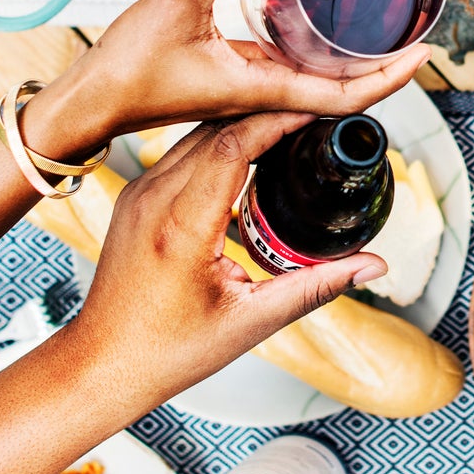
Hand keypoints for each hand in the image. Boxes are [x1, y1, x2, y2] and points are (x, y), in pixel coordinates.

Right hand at [37, 0, 425, 139]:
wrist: (88, 104)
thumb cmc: (126, 69)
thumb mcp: (176, 0)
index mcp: (259, 88)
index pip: (344, 96)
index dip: (390, 79)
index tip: (423, 55)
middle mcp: (261, 95)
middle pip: (341, 90)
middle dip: (383, 66)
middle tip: (415, 31)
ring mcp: (247, 91)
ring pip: (315, 82)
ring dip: (352, 60)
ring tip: (381, 25)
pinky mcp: (231, 81)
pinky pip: (287, 70)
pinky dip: (314, 51)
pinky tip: (316, 23)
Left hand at [76, 113, 386, 400]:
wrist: (102, 362)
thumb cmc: (167, 350)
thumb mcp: (251, 321)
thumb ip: (316, 287)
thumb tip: (371, 266)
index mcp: (181, 227)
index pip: (232, 145)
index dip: (277, 120)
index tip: (313, 111)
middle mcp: (152, 199)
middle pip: (217, 129)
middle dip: (267, 113)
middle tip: (312, 114)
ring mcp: (138, 193)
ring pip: (196, 134)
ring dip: (242, 124)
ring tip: (288, 125)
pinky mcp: (134, 196)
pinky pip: (180, 151)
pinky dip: (218, 142)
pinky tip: (249, 151)